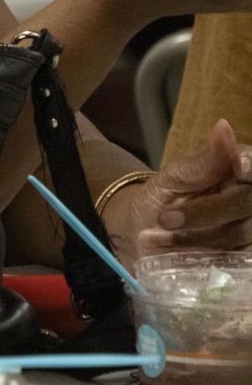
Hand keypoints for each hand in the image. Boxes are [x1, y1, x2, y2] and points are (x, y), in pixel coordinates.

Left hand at [121, 121, 251, 266]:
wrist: (143, 237)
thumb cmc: (159, 199)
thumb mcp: (173, 177)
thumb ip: (204, 162)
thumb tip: (224, 126)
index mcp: (233, 170)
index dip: (249, 163)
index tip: (239, 167)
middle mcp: (246, 198)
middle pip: (247, 201)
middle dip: (206, 212)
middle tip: (165, 218)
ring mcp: (247, 230)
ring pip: (242, 233)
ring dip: (200, 236)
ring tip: (164, 235)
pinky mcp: (242, 259)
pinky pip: (240, 258)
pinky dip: (207, 255)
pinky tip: (185, 255)